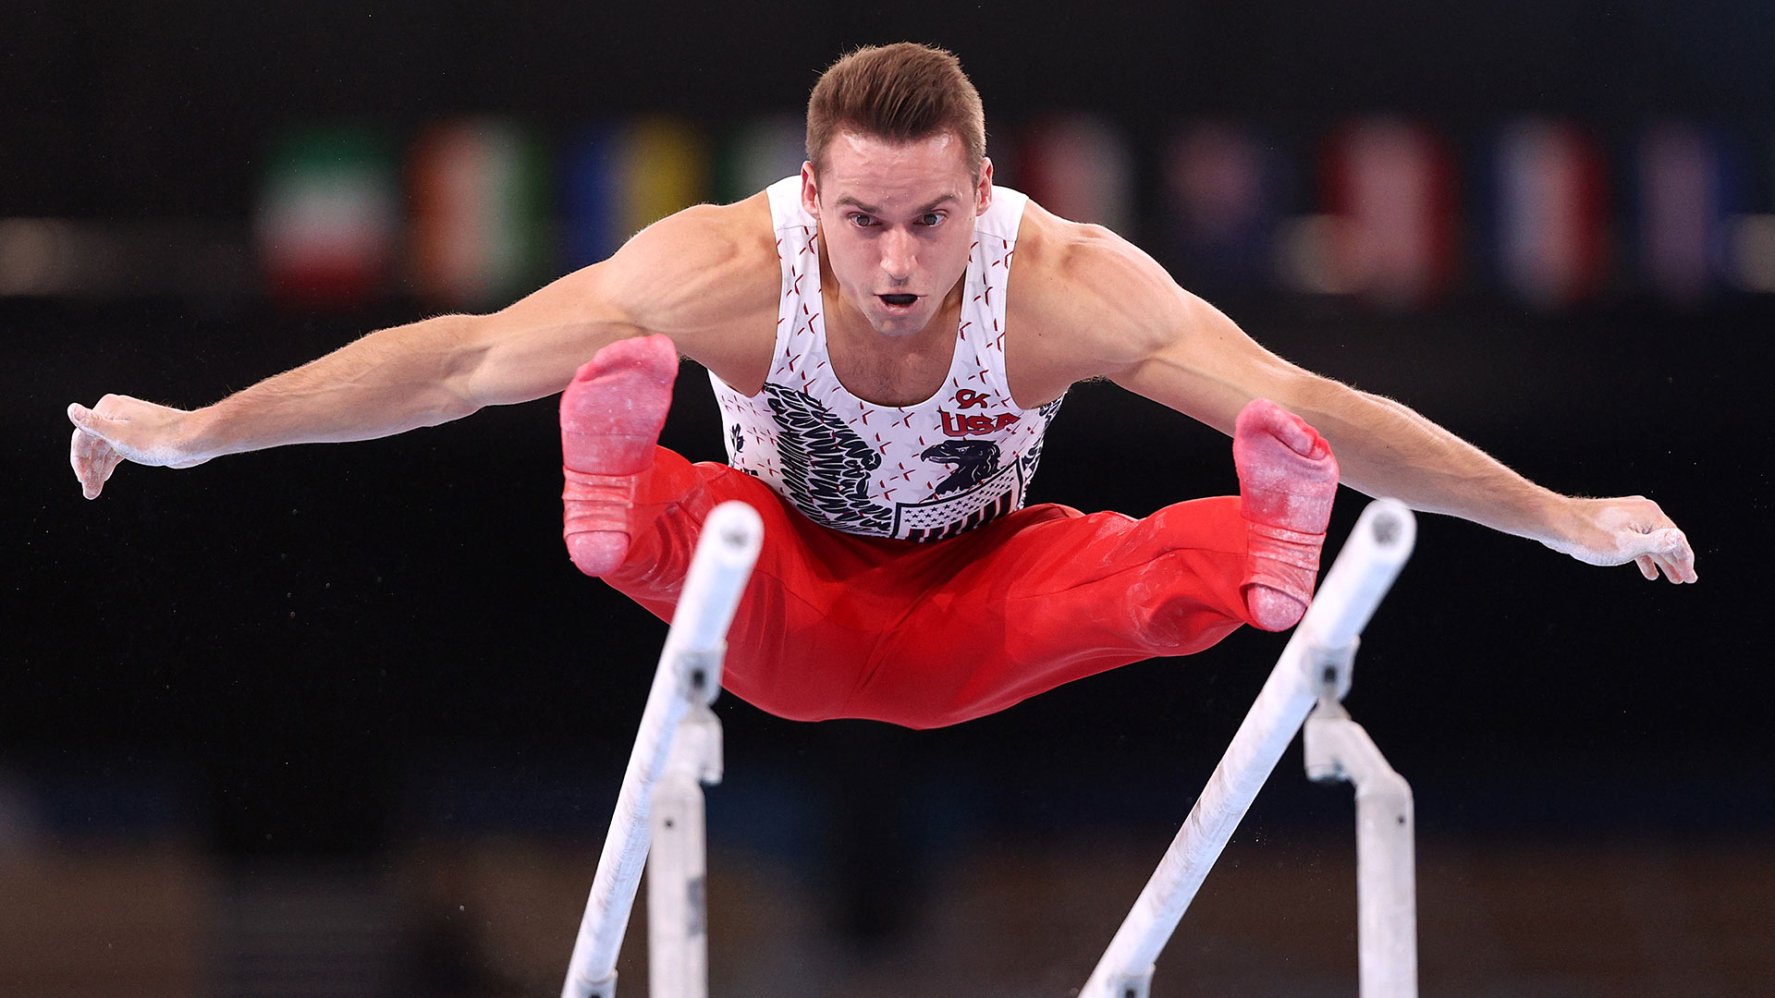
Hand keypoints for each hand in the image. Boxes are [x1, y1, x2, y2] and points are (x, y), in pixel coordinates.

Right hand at [67, 395, 206, 498]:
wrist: (194, 441)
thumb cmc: (159, 438)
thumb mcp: (120, 435)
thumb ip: (93, 425)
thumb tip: (71, 409)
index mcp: (109, 408)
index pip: (83, 436)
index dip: (80, 459)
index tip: (82, 480)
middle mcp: (117, 414)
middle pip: (94, 444)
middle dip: (90, 468)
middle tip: (89, 492)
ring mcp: (130, 426)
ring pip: (106, 450)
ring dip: (99, 470)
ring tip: (94, 491)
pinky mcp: (141, 437)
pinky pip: (118, 451)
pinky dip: (110, 464)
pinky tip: (104, 477)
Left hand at [1542, 496, 1696, 582]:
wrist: (1557, 524)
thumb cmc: (1589, 536)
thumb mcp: (1626, 545)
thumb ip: (1656, 544)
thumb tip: (1679, 540)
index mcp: (1650, 515)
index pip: (1676, 540)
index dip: (1685, 560)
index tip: (1689, 577)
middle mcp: (1642, 511)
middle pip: (1666, 539)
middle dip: (1676, 561)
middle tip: (1685, 579)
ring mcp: (1628, 516)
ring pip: (1651, 541)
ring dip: (1661, 560)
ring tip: (1670, 578)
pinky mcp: (1615, 522)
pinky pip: (1637, 540)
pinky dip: (1644, 556)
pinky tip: (1647, 571)